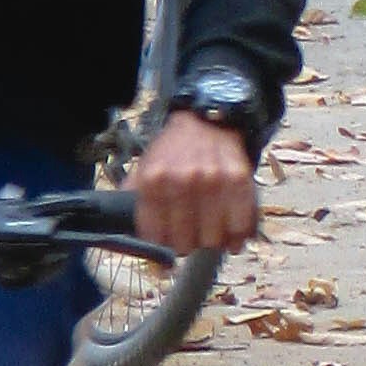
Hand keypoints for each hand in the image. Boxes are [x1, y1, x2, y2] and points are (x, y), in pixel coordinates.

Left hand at [135, 108, 257, 257]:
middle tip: (190, 234)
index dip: (163, 243)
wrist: (206, 122)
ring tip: (209, 230)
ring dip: (211, 240)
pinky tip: (231, 234)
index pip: (155, 237)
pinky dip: (237, 236)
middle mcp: (183, 180)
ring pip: (212, 239)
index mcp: (154, 180)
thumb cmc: (174, 151)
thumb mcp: (145, 168)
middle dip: (187, 243)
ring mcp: (213, 180)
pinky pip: (239, 225)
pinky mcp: (239, 180)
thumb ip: (133, 198)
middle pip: (185, 243)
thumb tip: (125, 231)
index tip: (168, 240)